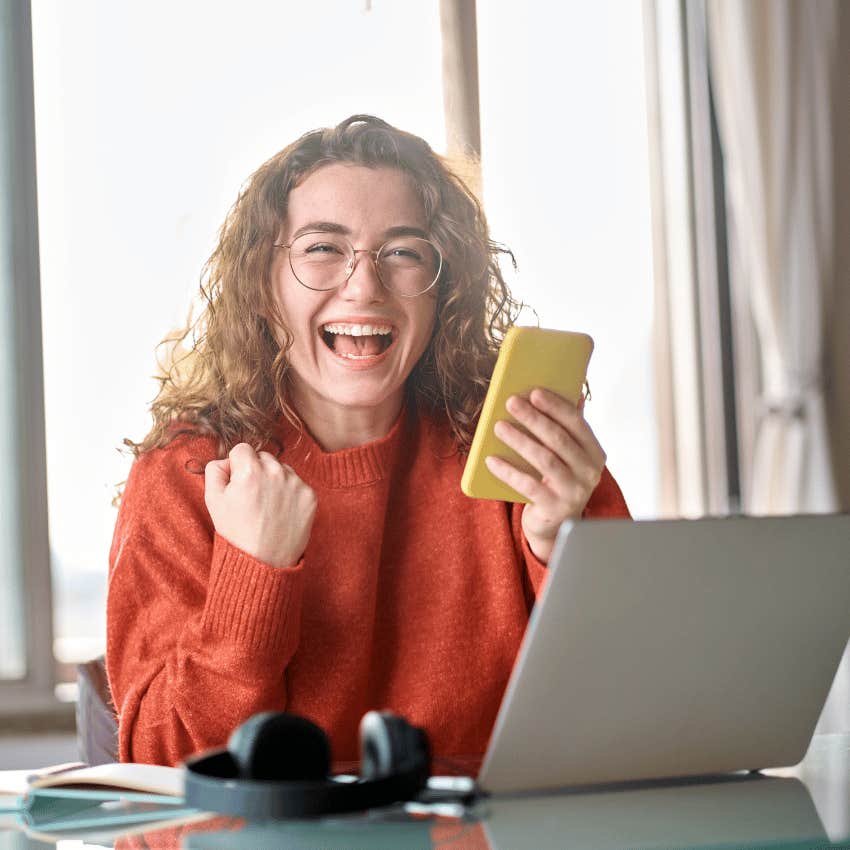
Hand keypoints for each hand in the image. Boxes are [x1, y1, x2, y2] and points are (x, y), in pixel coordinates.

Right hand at [204, 444, 316, 567]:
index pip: (242, 449)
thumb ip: (215, 470)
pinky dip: (290, 494)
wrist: (264, 562)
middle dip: (256, 470)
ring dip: (274, 480)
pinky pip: (297, 484)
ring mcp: (296, 483)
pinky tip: (280, 512)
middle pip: (263, 457)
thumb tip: (227, 460)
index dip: (236, 466)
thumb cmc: (236, 532)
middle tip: (252, 497)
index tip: (238, 483)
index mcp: (250, 470)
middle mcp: (276, 472)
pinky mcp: (310, 496)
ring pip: (282, 469)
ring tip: (266, 506)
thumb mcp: (213, 500)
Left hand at [484, 388, 605, 563]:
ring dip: (519, 440)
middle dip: (533, 418)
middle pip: (559, 439)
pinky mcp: (555, 508)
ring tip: (499, 427)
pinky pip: (528, 485)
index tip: (535, 392)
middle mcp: (590, 472)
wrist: (553, 525)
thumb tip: (562, 395)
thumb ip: (564, 429)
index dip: (556, 406)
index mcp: (594, 453)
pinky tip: (491, 460)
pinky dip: (508, 471)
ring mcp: (575, 492)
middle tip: (512, 403)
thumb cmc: (556, 481)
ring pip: (544, 460)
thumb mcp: (566, 456)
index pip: (577, 424)